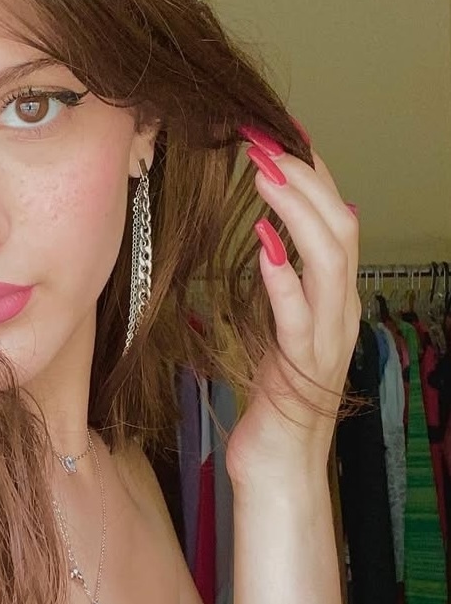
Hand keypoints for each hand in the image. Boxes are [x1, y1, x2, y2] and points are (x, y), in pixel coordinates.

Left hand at [224, 128, 360, 488]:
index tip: (281, 134)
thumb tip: (273, 240)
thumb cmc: (270, 403)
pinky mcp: (302, 370)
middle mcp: (339, 313)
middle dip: (305, 177)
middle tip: (264, 140)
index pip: (334, 220)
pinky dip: (284, 278)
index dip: (313, 175)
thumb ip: (281, 291)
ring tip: (264, 173)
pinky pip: (300, 317)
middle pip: (340, 227)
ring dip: (297, 211)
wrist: (278, 469)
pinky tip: (264, 246)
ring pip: (330, 261)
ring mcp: (326, 340)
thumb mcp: (276, 333)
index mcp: (332, 301)